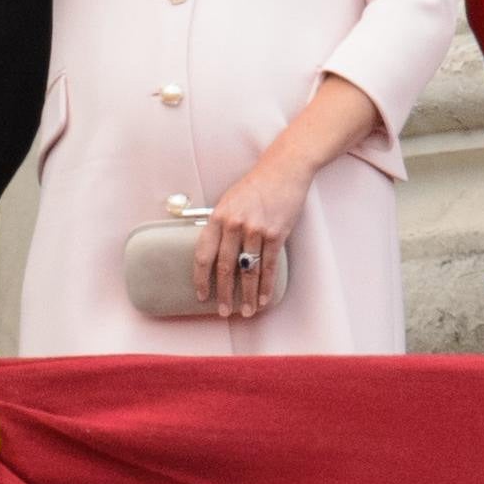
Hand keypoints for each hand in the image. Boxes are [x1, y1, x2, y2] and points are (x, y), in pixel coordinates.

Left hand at [194, 153, 310, 317]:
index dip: (201, 278)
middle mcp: (233, 225)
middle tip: (222, 311)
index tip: (200, 295)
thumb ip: (218, 225)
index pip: (203, 255)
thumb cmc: (253, 188)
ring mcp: (256, 230)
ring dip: (246, 295)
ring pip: (248, 271)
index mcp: (216, 218)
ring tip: (245, 312)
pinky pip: (269, 266)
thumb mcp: (227, 202)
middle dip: (223, 293)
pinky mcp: (277, 234)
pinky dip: (266, 286)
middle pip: (224, 267)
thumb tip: (212, 252)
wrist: (282, 172)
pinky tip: (263, 299)